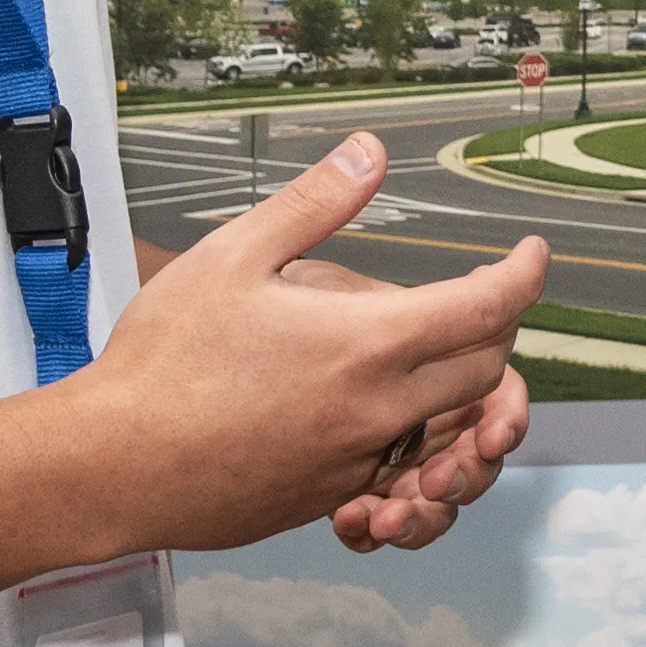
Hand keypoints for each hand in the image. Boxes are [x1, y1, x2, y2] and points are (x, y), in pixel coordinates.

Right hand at [74, 134, 543, 554]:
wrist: (112, 465)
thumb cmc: (162, 361)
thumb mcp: (234, 255)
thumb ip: (315, 203)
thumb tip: (370, 151)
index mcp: (367, 345)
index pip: (487, 306)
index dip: (524, 273)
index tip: (533, 253)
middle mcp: (379, 411)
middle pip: (486, 368)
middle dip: (498, 326)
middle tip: (479, 293)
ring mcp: (357, 462)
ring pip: (449, 424)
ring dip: (462, 385)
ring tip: (431, 348)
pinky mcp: (329, 495)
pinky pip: (400, 464)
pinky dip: (411, 429)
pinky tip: (370, 402)